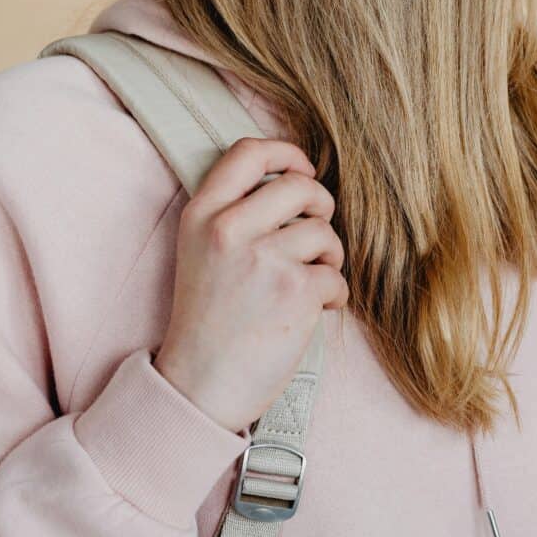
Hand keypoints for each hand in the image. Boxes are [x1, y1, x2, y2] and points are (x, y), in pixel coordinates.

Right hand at [153, 138, 347, 431]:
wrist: (201, 385)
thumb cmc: (209, 323)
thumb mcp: (200, 254)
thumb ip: (234, 216)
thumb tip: (294, 184)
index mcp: (202, 215)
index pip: (247, 152)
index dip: (285, 153)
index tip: (302, 169)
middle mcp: (229, 229)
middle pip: (299, 186)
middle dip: (320, 208)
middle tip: (317, 237)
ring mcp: (263, 258)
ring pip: (324, 233)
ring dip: (329, 259)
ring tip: (312, 283)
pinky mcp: (295, 290)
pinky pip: (336, 277)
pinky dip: (334, 296)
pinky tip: (315, 311)